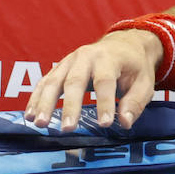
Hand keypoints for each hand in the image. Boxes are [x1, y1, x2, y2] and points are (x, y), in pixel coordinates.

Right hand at [25, 29, 162, 130]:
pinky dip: (36, 99)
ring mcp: (70, 61)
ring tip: (40, 124)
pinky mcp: (60, 68)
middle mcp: (86, 56)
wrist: (124, 45)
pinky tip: (30, 116)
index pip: (105, 82)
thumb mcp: (144, 83)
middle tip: (67, 129)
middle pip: (75, 81)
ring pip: (54, 81)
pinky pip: (44, 82)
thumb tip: (124, 123)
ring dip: (45, 103)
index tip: (105, 124)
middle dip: (70, 106)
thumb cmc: (134, 67)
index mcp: (109, 58)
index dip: (105, 103)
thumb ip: (135, 103)